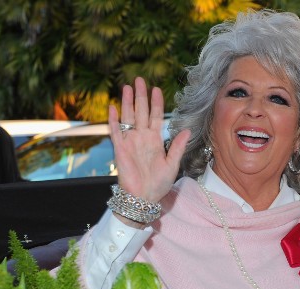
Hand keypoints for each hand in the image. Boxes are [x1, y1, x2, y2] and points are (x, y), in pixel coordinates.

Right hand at [109, 77, 189, 208]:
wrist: (144, 197)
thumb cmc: (159, 183)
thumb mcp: (173, 164)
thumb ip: (177, 146)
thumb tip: (187, 131)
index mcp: (155, 140)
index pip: (156, 116)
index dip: (156, 103)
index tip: (157, 89)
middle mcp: (142, 137)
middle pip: (141, 111)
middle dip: (140, 95)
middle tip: (139, 79)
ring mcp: (130, 142)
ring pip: (128, 117)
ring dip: (127, 102)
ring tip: (127, 87)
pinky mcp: (119, 149)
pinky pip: (116, 131)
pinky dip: (114, 119)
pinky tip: (112, 107)